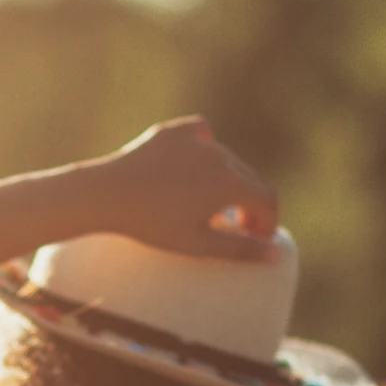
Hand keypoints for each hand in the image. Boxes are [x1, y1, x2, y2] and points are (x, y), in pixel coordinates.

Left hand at [94, 117, 281, 262]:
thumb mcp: (199, 244)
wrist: (107, 194)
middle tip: (236, 228)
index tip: (255, 239)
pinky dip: (206, 151)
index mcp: (231, 182)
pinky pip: (202, 135)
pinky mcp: (175, 131)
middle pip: (251, 179)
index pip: (268, 200)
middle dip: (250, 205)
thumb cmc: (152, 225)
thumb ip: (242, 249)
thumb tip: (277, 254)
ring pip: (227, 159)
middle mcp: (221, 155)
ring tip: (211, 206)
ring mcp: (198, 140)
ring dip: (228, 182)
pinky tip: (196, 165)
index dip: (268, 223)